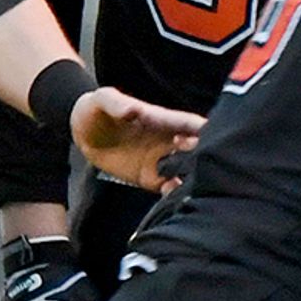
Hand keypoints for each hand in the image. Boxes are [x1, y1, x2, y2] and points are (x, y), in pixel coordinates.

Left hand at [71, 88, 199, 190]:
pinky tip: (175, 200)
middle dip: (203, 159)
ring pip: (187, 171)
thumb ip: (118, 104)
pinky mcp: (150, 179)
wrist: (83, 133)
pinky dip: (176, 195)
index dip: (205, 131)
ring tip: (196, 190)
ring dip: (194, 180)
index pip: (190, 124)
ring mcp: (161, 161)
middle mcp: (168, 141)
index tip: (216, 141)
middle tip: (202, 169)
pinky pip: (169, 189)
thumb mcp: (103, 100)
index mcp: (162, 120)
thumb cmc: (96, 110)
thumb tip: (133, 110)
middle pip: (196, 150)